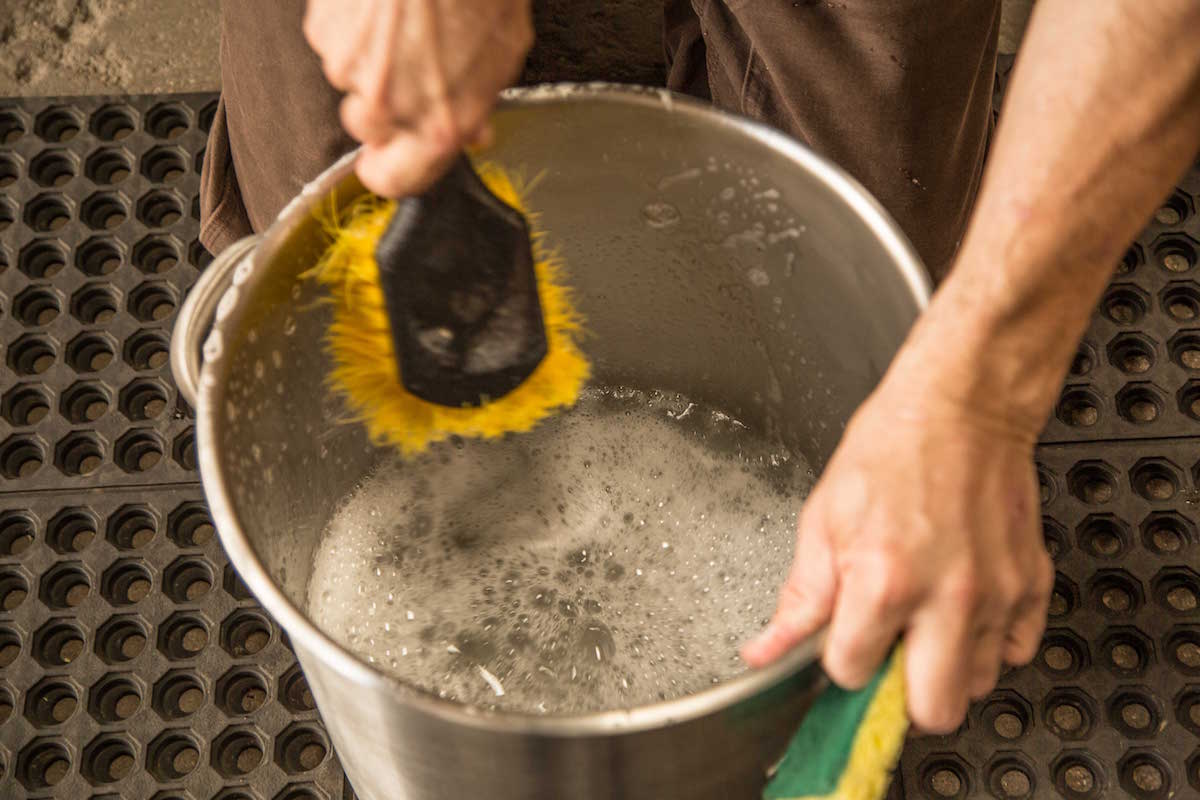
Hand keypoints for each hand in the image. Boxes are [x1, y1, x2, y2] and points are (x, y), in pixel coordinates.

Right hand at [304, 0, 533, 196]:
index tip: (393, 162)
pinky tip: (382, 6)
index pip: (394, 183)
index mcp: (436, 126)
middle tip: (412, 70)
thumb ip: (480, 102)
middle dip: (384, 108)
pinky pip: (334, 41)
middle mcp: (386, 107)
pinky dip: (353, 28)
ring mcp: (347, 67)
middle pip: (366, 131)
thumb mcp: (503, 54)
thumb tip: (474, 129)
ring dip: (370, 61)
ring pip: (350, 81)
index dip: (392, 172)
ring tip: (403, 23)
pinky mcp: (323, 30)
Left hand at [742, 375, 1053, 732]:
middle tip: (890, 656)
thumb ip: (800, 598)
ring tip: (926, 624)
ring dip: (947, 668)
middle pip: (931, 712)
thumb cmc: (891, 451)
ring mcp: (996, 596)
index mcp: (883, 583)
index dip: (841, 659)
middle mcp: (946, 599)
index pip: (851, 673)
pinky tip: (964, 613)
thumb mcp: (823, 520)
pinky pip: (1018, 651)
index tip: (844, 638)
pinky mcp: (1032, 585)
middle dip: (900, 695)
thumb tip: (766, 652)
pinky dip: (992, 644)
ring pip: (977, 686)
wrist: (962, 407)